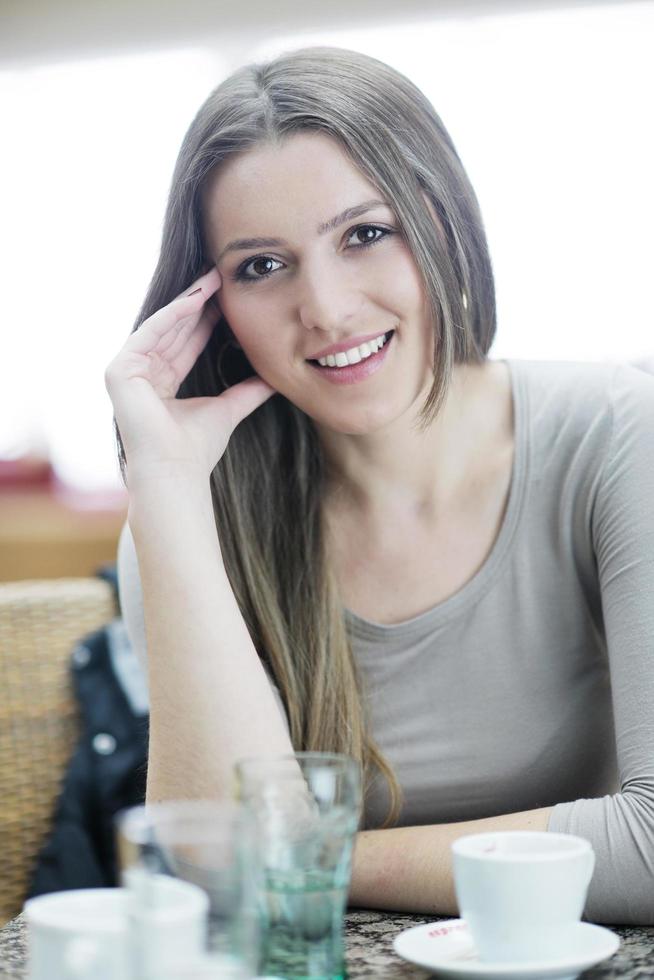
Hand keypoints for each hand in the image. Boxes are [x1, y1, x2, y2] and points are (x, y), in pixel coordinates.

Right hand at [105, 267, 273, 482]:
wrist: (177, 471)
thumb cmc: (198, 449)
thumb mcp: (229, 408)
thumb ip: (249, 391)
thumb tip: (276, 379)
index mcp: (162, 385)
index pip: (186, 344)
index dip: (207, 320)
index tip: (228, 298)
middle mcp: (142, 376)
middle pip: (174, 331)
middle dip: (198, 303)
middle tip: (220, 275)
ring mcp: (127, 373)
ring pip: (162, 327)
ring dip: (188, 302)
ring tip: (212, 279)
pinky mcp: (118, 371)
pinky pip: (149, 333)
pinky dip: (172, 315)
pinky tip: (195, 299)